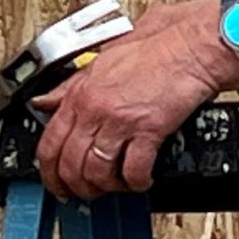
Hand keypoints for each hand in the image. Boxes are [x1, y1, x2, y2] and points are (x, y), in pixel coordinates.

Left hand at [32, 0, 234, 198]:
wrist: (192, 46)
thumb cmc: (157, 47)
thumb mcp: (101, 59)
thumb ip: (71, 85)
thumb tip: (46, 100)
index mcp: (81, 92)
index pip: (49, 143)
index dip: (49, 172)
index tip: (56, 182)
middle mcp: (95, 108)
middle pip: (71, 164)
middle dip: (76, 186)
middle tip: (86, 193)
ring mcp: (120, 120)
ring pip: (98, 171)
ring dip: (107, 186)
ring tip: (117, 186)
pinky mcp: (149, 129)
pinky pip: (134, 169)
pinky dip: (137, 181)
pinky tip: (142, 179)